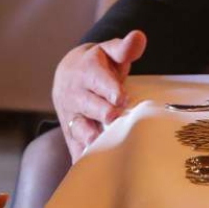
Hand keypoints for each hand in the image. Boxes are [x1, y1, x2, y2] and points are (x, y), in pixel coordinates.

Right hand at [52, 30, 145, 159]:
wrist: (69, 73)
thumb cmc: (99, 64)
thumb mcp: (110, 51)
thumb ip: (124, 47)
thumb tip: (138, 37)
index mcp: (86, 71)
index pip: (97, 79)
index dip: (109, 88)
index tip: (120, 97)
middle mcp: (75, 93)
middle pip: (87, 104)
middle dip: (100, 111)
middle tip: (113, 118)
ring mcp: (71, 114)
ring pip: (78, 126)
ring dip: (87, 136)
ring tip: (98, 143)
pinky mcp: (70, 132)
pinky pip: (74, 146)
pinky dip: (80, 157)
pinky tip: (90, 170)